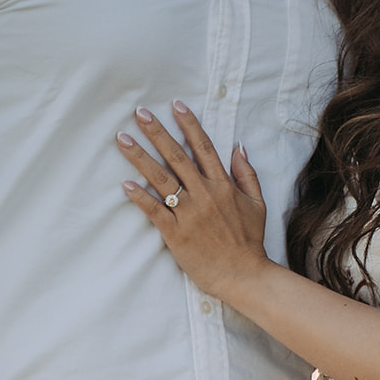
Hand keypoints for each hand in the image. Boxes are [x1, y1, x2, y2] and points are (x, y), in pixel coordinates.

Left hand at [118, 102, 269, 303]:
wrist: (244, 275)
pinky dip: (139, 197)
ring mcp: (189, 213)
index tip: (175, 104)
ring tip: (123, 139)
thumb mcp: (256, 203)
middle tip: (140, 113)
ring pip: (161, 179)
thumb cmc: (249, 240)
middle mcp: (204, 194)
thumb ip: (246, 173)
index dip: (189, 123)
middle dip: (157, 132)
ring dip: (140, 157)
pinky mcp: (176, 233)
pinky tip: (125, 183)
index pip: (203, 146)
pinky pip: (154, 211)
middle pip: (177, 156)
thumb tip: (238, 146)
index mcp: (223, 185)